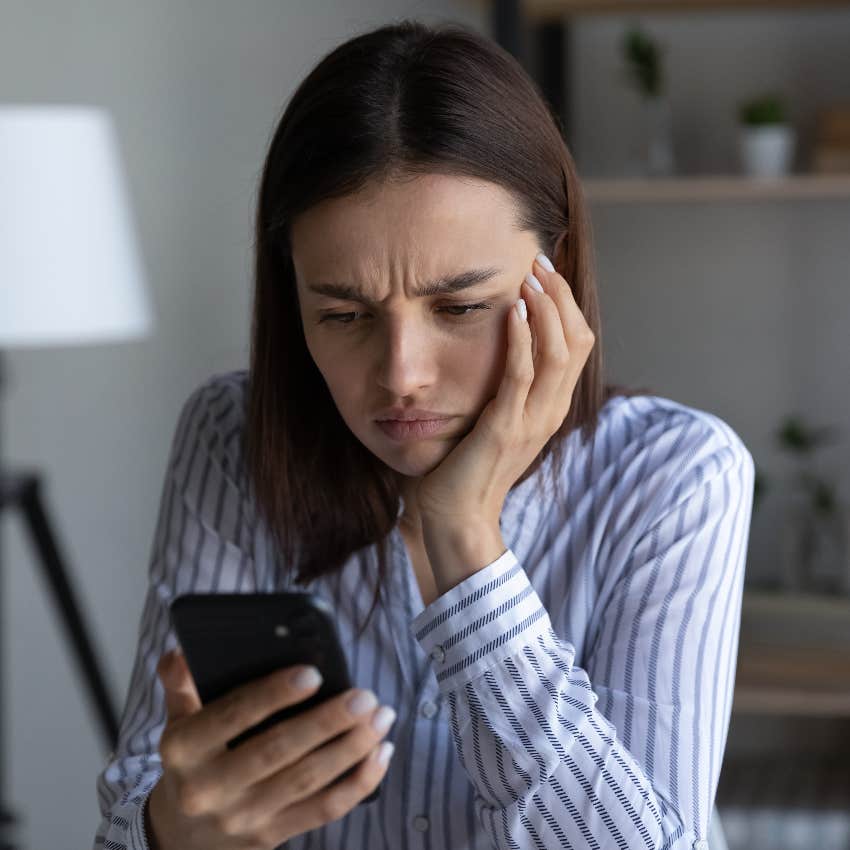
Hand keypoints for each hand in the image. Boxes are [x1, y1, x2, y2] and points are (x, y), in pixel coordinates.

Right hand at [146, 649, 395, 849]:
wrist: (177, 836)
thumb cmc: (190, 761)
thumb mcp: (175, 720)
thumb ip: (181, 684)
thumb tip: (181, 652)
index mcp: (183, 750)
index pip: (232, 716)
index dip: (273, 694)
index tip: (313, 673)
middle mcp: (209, 787)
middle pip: (277, 751)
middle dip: (327, 721)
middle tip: (365, 696)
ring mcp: (242, 818)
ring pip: (306, 781)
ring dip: (351, 748)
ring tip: (381, 718)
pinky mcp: (270, 837)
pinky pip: (322, 810)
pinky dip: (357, 783)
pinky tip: (380, 755)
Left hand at [416, 251, 594, 526]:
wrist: (456, 517)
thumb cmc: (467, 467)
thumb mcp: (495, 420)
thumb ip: (506, 389)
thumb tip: (498, 349)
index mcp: (550, 408)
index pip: (577, 345)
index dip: (567, 305)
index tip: (546, 271)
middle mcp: (550, 412)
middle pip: (577, 341)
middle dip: (561, 296)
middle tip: (539, 261)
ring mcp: (532, 422)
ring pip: (558, 353)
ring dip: (546, 309)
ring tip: (530, 276)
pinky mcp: (505, 429)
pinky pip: (522, 376)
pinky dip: (522, 339)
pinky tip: (513, 311)